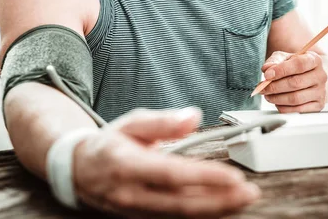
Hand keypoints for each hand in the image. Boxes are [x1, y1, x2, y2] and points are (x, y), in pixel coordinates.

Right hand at [72, 108, 259, 217]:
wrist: (78, 170)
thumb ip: (163, 122)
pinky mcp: (142, 217)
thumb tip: (194, 118)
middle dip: (219, 201)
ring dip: (215, 210)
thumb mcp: (131, 122)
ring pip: (180, 215)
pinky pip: (175, 218)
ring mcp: (136, 210)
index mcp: (127, 165)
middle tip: (249, 193)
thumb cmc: (108, 143)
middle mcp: (131, 193)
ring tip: (243, 200)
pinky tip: (223, 206)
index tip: (233, 176)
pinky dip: (202, 213)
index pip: (172, 175)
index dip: (205, 178)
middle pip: (181, 203)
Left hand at [260, 51, 327, 112]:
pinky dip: (284, 108)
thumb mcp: (285, 58)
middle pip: (296, 83)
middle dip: (275, 86)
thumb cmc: (296, 66)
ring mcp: (321, 92)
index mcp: (314, 60)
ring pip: (296, 98)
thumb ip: (274, 61)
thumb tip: (267, 70)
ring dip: (277, 98)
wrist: (309, 75)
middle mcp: (320, 76)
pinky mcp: (318, 105)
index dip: (281, 70)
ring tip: (268, 95)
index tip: (267, 75)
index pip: (299, 64)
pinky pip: (298, 110)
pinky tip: (277, 103)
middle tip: (263, 88)